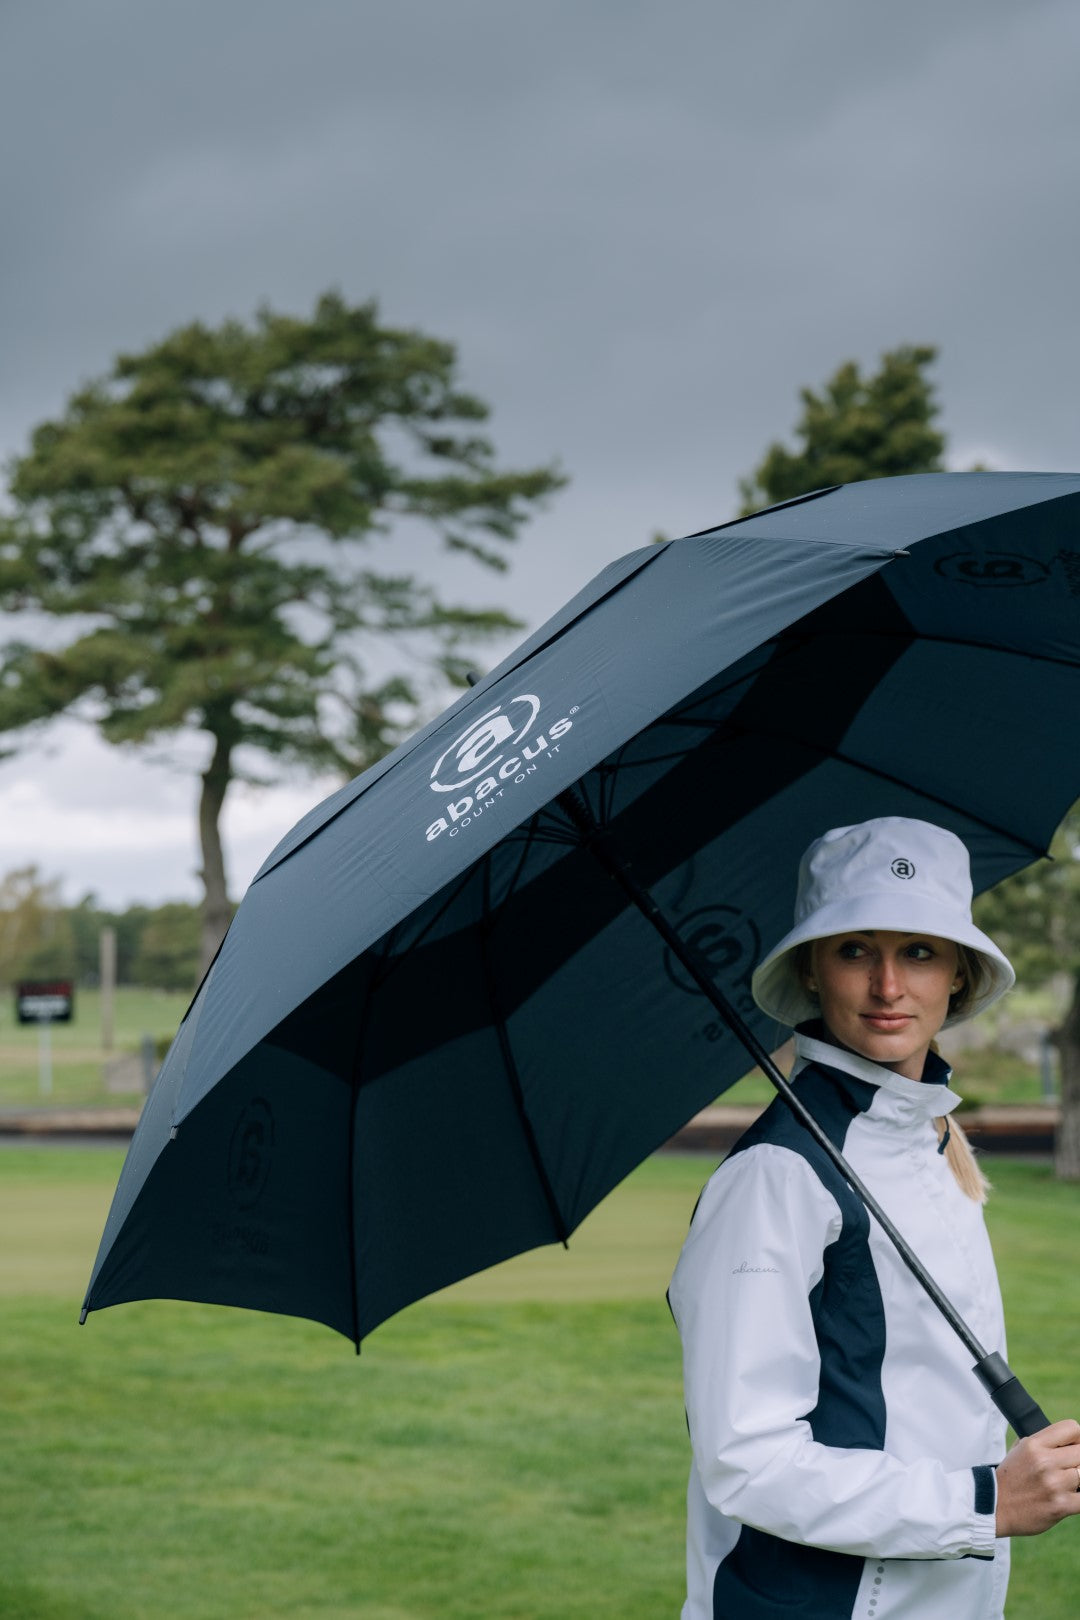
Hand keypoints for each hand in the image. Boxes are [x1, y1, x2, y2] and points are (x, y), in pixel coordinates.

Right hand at [995, 1419, 1079, 1535]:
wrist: (995, 1506)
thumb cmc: (1010, 1478)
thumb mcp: (1020, 1450)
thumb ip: (1043, 1442)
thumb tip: (1068, 1440)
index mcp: (1034, 1445)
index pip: (1071, 1428)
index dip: (1077, 1438)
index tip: (1074, 1446)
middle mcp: (1045, 1461)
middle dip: (1078, 1460)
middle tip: (1069, 1467)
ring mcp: (1054, 1484)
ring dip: (1078, 1480)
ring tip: (1067, 1484)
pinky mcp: (1061, 1506)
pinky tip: (1072, 1496)